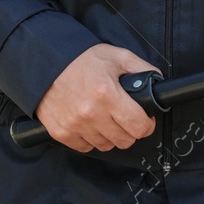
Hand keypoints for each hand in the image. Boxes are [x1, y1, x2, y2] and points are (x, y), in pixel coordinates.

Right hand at [34, 43, 159, 152]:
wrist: (45, 62)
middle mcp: (90, 114)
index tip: (144, 118)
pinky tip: (89, 122)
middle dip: (130, 130)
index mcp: (107, 94)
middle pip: (125, 141)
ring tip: (105, 117)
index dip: (147, 124)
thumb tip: (158, 83)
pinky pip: (85, 147)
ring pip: (106, 146)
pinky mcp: (61, 133)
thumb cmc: (82, 59)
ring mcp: (74, 125)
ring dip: (110, 135)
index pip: (138, 127)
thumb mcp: (117, 56)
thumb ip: (142, 69)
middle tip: (125, 117)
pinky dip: (91, 138)